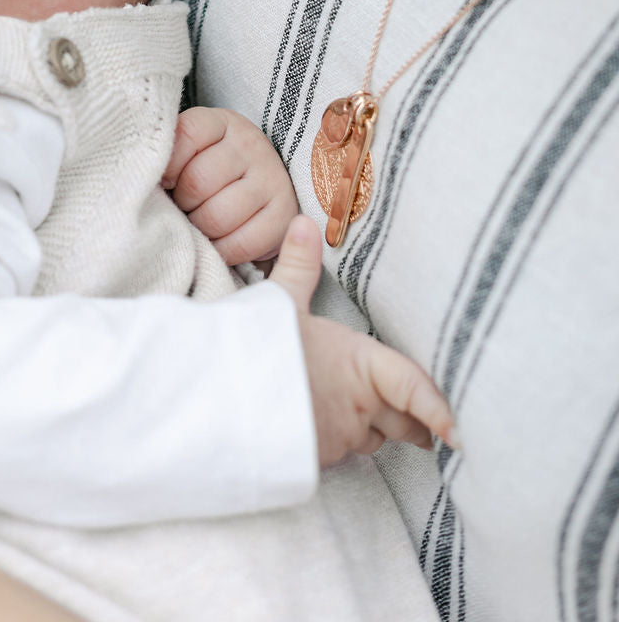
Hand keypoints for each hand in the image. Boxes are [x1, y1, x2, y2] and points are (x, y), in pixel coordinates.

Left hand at [162, 105, 298, 266]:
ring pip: (218, 216)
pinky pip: (242, 243)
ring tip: (200, 224)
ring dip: (201, 229)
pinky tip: (218, 241)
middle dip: (183, 203)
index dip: (167, 164)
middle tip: (184, 207)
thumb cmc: (213, 167)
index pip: (186, 134)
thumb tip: (139, 177)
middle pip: (198, 182)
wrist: (264, 183)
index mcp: (222, 122)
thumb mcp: (193, 148)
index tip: (164, 181)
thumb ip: (169, 153)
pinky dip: (222, 250)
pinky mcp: (284, 214)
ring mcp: (271, 178)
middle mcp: (251, 145)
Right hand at [270, 216, 457, 464]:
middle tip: (431, 431)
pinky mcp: (314, 460)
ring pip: (368, 439)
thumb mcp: (281, 299)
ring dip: (371, 430)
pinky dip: (336, 441)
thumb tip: (305, 222)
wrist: (222, 402)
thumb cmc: (259, 348)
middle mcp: (359, 406)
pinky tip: (322, 428)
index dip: (441, 409)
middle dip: (415, 426)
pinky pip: (337, 452)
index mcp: (361, 364)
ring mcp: (337, 438)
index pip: (414, 386)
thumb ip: (299, 265)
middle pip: (400, 422)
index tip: (460, 430)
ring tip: (370, 421)